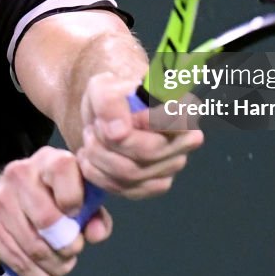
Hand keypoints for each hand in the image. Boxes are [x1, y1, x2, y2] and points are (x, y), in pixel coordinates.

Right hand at [0, 147, 111, 275]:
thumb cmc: (45, 202)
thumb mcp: (74, 200)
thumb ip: (93, 214)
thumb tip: (96, 233)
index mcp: (46, 160)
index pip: (62, 168)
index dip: (74, 198)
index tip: (76, 216)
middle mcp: (19, 173)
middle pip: (48, 218)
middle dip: (68, 245)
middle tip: (72, 251)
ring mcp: (0, 200)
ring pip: (35, 246)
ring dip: (55, 265)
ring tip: (62, 266)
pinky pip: (19, 261)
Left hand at [77, 71, 203, 198]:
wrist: (108, 116)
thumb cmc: (113, 96)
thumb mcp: (103, 86)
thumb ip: (110, 102)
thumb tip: (118, 132)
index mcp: (181, 108)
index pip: (174, 121)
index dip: (146, 122)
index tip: (119, 117)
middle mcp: (185, 140)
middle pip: (147, 152)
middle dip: (109, 141)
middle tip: (93, 127)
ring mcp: (171, 166)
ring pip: (132, 174)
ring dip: (100, 157)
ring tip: (90, 138)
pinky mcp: (153, 185)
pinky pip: (125, 189)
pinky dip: (99, 175)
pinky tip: (89, 158)